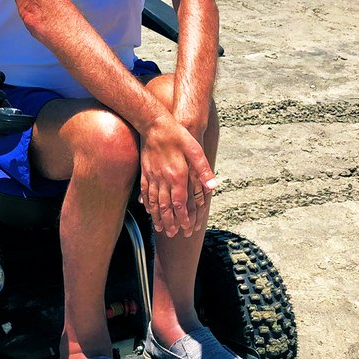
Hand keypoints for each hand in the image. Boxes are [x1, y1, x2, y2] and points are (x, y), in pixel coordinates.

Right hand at [138, 115, 216, 237]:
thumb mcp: (195, 149)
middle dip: (169, 221)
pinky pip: (145, 192)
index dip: (182, 217)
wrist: (154, 124)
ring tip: (160, 227)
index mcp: (177, 175)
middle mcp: (163, 179)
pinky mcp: (144, 171)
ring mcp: (152, 176)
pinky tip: (147, 209)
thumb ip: (203, 169)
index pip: (179, 203)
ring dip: (157, 216)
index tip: (185, 227)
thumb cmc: (177, 135)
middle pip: (165, 206)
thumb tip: (213, 186)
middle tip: (172, 233)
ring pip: (154, 202)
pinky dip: (147, 203)